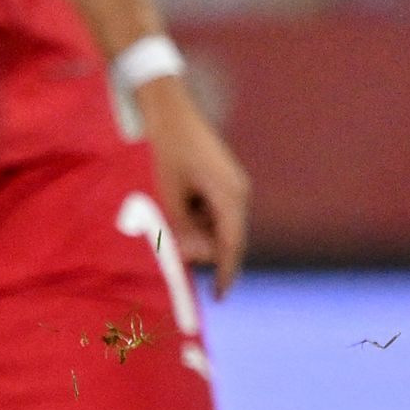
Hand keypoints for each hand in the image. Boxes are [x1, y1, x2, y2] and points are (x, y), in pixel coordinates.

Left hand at [140, 75, 251, 296]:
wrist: (172, 112)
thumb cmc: (169, 151)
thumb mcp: (170, 194)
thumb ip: (184, 229)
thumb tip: (198, 260)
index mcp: (231, 197)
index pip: (233, 247)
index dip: (227, 275)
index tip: (219, 298)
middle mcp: (239, 194)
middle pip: (228, 239)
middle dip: (205, 250)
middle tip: (175, 246)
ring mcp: (234, 187)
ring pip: (219, 226)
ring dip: (197, 231)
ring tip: (173, 207)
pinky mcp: (225, 182)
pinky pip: (214, 212)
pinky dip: (197, 217)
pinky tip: (179, 199)